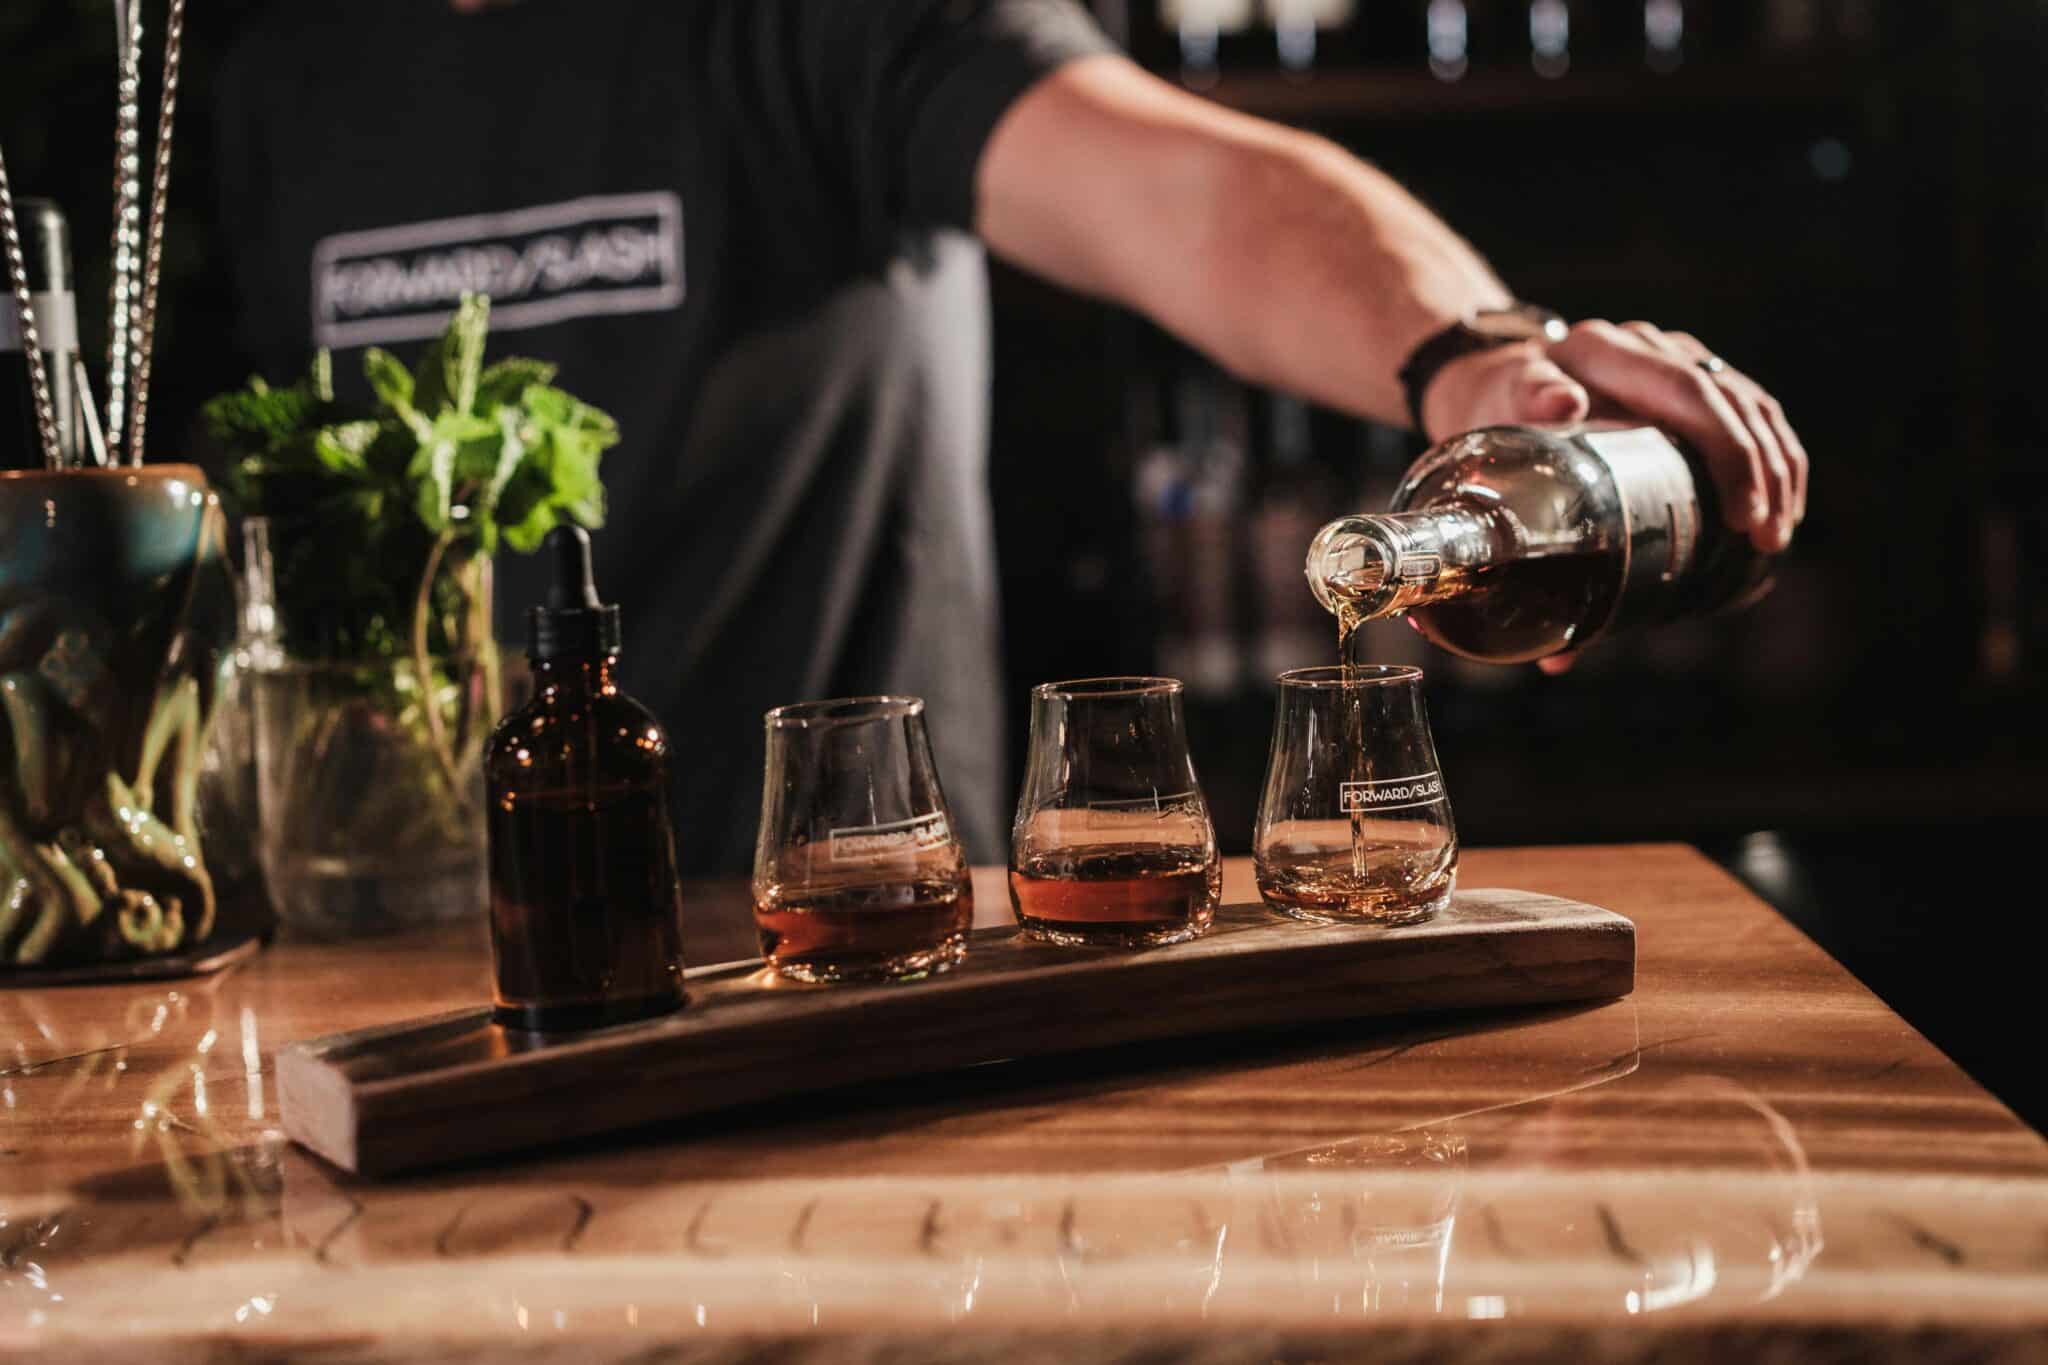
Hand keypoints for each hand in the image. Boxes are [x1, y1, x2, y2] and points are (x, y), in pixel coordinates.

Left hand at [1420, 321, 1807, 553]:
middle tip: (1763, 539)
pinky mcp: (1690, 378)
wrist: (1489, 382)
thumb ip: (1526, 401)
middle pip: (1731, 402)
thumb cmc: (1492, 406)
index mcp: (1604, 349)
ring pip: (1752, 405)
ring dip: (1777, 469)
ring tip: (1775, 536)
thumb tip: (1562, 404)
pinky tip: (1782, 502)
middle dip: (1760, 473)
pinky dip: (1773, 456)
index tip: (1739, 517)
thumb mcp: (1500, 404)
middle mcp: (1647, 344)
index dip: (1727, 453)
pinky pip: (1750, 412)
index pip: (1689, 393)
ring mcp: (1674, 358)